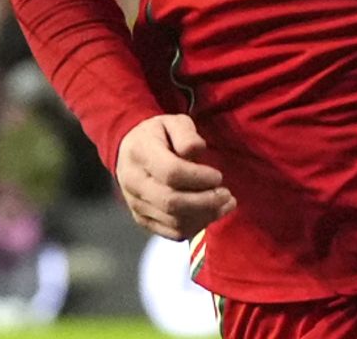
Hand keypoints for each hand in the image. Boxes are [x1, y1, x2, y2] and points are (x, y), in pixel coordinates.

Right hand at [115, 114, 235, 240]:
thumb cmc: (157, 136)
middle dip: (206, 201)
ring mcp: (136, 205)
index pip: (171, 173)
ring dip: (205, 216)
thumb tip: (196, 150)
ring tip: (225, 205)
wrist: (130, 152)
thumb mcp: (172, 122)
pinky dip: (195, 228)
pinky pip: (172, 233)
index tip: (218, 176)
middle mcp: (134, 183)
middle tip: (226, 195)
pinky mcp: (142, 220)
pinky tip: (210, 215)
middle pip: (172, 202)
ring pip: (174, 222)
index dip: (199, 178)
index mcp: (140, 154)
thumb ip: (186, 134)